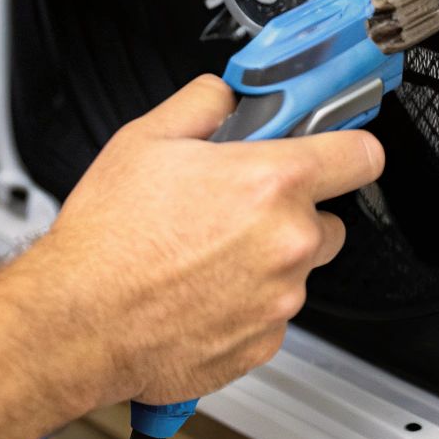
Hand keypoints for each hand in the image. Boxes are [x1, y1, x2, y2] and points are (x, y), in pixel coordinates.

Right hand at [0, 75, 383, 409]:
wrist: (76, 322)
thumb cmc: (107, 239)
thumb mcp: (146, 139)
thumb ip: (202, 104)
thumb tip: (223, 96)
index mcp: (272, 182)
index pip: (361, 155)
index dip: (348, 149)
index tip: (337, 152)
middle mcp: (288, 242)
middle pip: (327, 220)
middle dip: (291, 214)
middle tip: (235, 212)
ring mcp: (280, 297)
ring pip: (297, 270)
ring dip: (266, 262)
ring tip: (204, 258)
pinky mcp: (263, 343)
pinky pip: (271, 315)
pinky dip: (245, 306)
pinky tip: (199, 294)